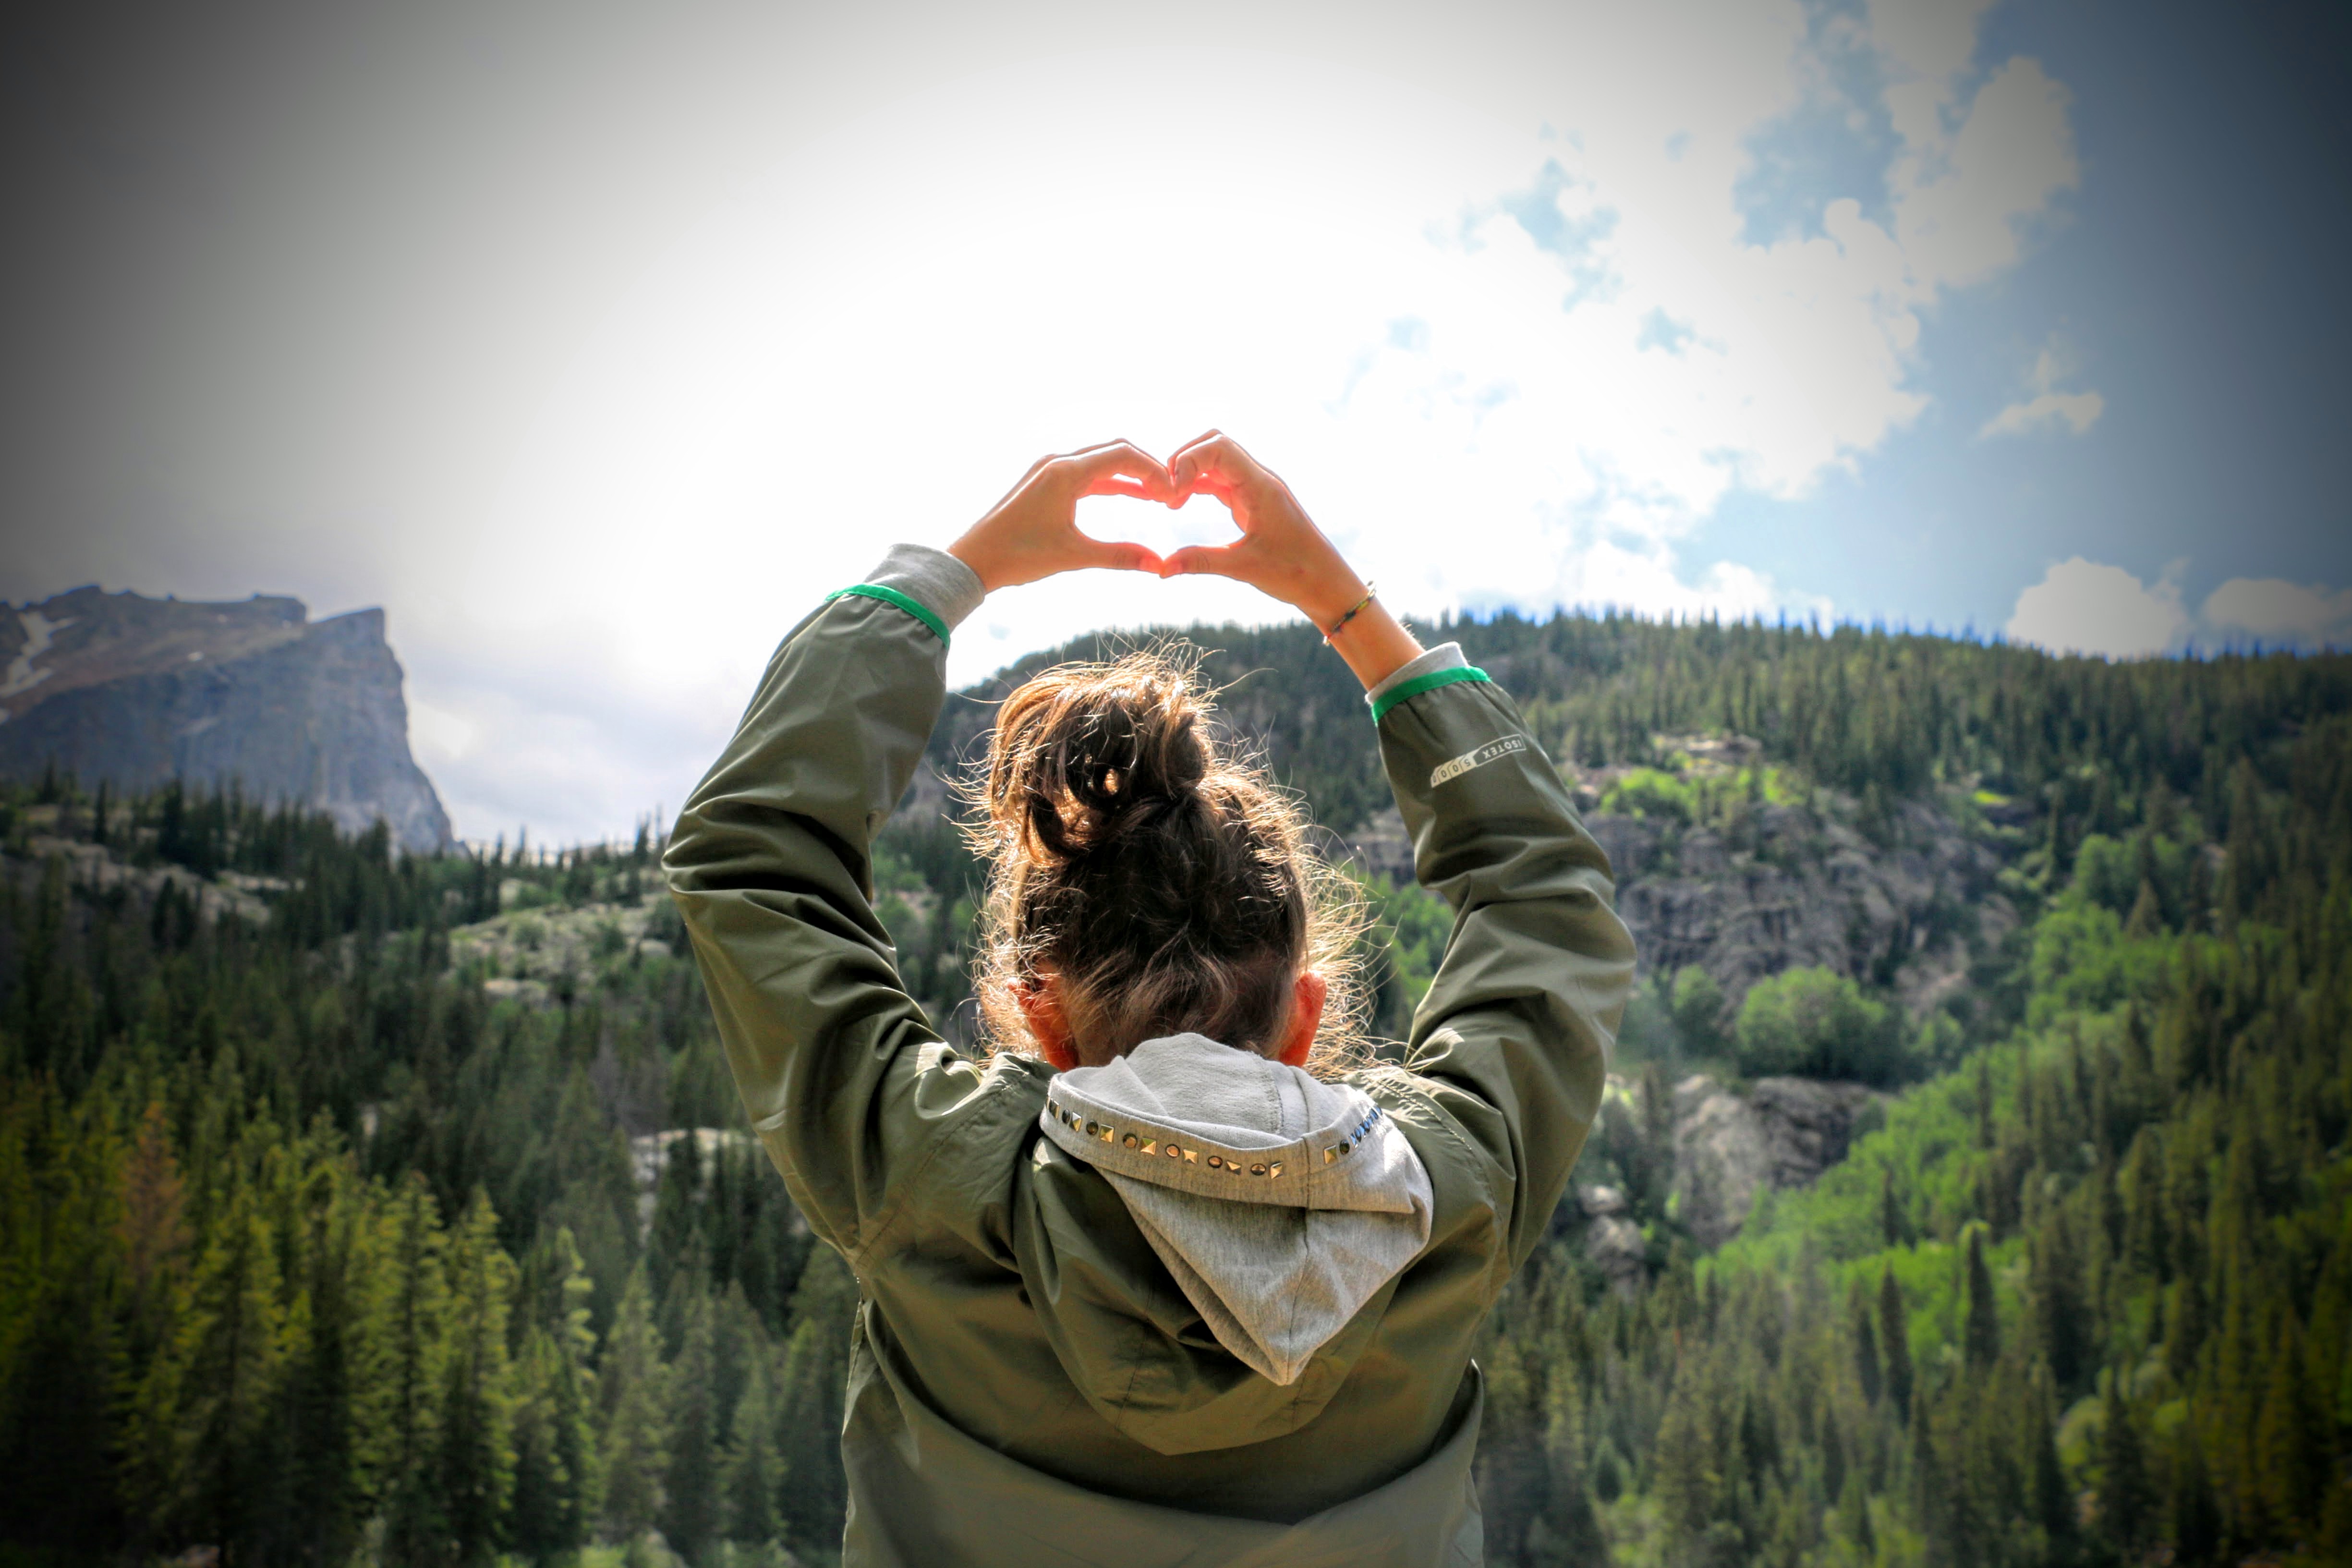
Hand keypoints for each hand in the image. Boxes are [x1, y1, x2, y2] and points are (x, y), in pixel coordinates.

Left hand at [948, 441, 1173, 592]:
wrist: (974, 559)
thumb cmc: (1018, 555)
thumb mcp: (1074, 556)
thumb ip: (1120, 556)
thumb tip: (1158, 565)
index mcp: (1065, 472)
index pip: (1123, 455)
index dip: (1154, 471)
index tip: (1173, 492)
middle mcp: (1057, 462)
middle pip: (1114, 451)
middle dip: (1146, 469)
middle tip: (1170, 493)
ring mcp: (1049, 470)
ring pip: (1100, 463)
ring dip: (1129, 476)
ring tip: (1157, 496)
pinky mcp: (1044, 482)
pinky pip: (1086, 475)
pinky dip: (1110, 483)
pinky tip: (1130, 496)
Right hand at [1160, 430, 1422, 690]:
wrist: (1326, 582)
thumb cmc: (1295, 573)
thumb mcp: (1245, 569)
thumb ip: (1201, 562)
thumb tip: (1161, 568)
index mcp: (1262, 487)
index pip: (1219, 447)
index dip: (1187, 461)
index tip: (1172, 496)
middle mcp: (1259, 479)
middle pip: (1214, 444)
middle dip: (1183, 461)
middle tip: (1166, 494)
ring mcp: (1255, 488)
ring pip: (1215, 460)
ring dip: (1189, 472)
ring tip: (1170, 501)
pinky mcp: (1251, 501)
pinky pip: (1219, 480)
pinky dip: (1197, 485)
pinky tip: (1181, 504)